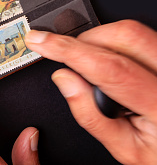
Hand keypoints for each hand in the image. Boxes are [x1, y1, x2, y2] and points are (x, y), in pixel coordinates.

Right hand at [25, 20, 156, 164]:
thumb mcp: (125, 149)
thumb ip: (91, 116)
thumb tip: (63, 79)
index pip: (106, 66)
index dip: (66, 49)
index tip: (40, 41)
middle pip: (124, 35)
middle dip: (85, 40)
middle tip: (70, 57)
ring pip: (132, 32)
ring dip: (100, 41)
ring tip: (96, 69)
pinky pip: (142, 38)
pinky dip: (117, 45)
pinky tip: (114, 66)